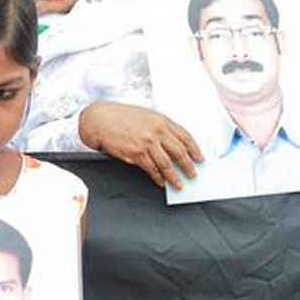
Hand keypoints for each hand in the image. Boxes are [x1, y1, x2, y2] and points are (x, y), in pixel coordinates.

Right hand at [79, 102, 202, 189]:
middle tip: (193, 175)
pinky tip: (160, 181)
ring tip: (179, 184)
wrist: (99, 119)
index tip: (200, 158)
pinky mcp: (136, 154)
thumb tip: (174, 143)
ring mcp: (147, 143)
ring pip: (167, 164)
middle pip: (179, 152)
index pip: (185, 137)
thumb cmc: (121, 117)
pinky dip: (158, 177)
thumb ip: (160, 127)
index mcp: (161, 120)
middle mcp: (156, 131)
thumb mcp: (145, 115)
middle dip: (188, 166)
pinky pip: (151, 169)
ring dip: (175, 177)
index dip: (195, 150)